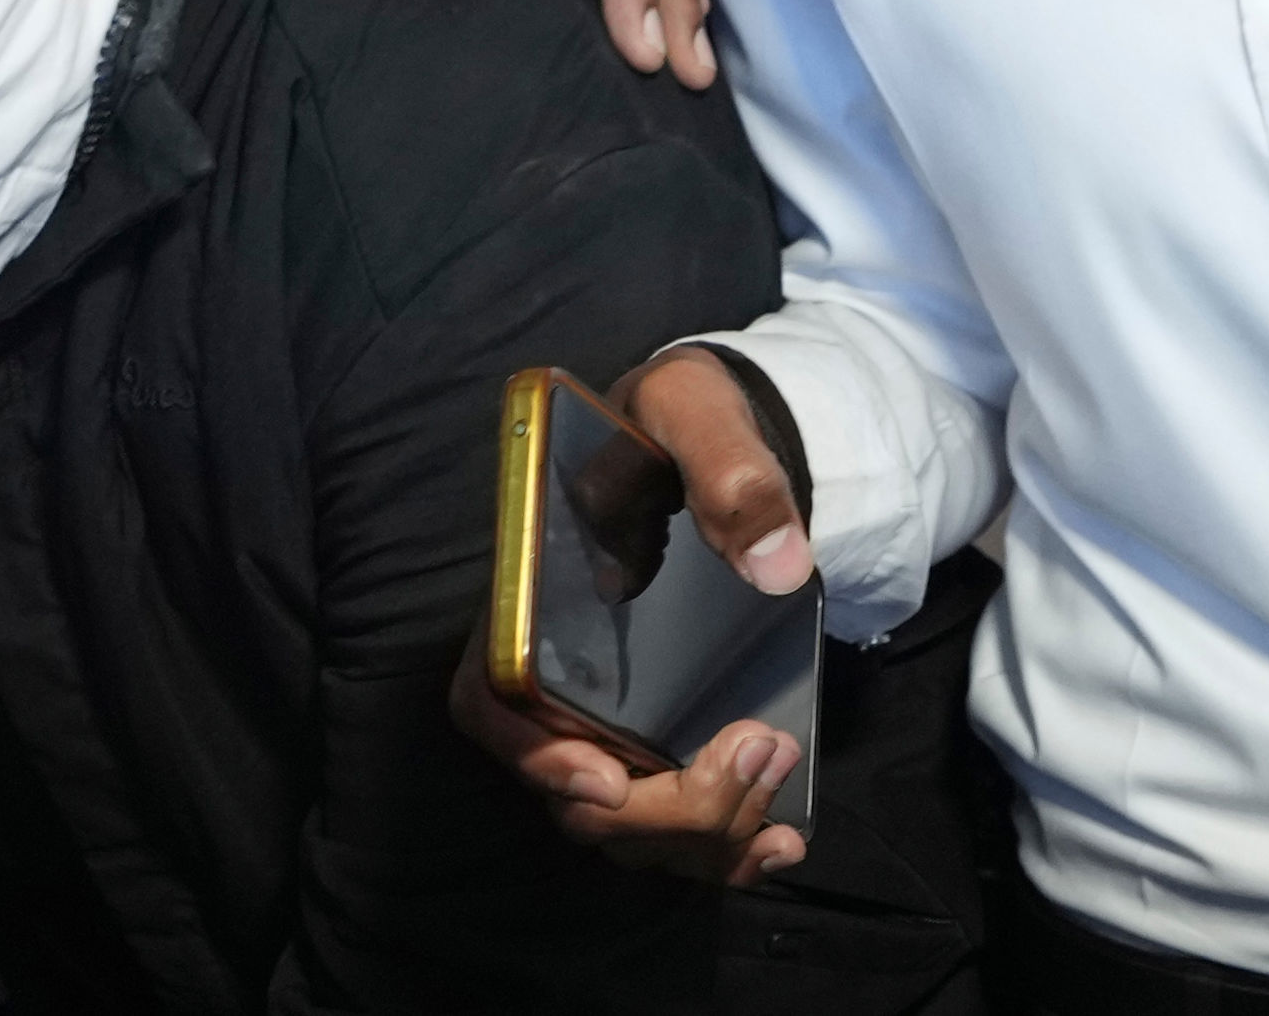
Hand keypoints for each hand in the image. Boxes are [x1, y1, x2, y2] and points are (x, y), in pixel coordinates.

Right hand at [448, 351, 813, 884]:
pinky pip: (678, 827)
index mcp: (534, 597)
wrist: (726, 438)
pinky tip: (782, 841)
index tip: (605, 779)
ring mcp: (614, 712)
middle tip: (752, 754)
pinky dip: (725, 854)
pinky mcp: (669, 733)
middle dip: (663, 807)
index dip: (531, 755)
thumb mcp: (700, 414)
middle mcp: (560, 670)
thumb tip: (774, 564)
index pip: (487, 701)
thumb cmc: (688, 418)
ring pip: (628, 827)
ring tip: (778, 788)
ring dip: (703, 835)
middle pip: (572, 792)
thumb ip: (730, 471)